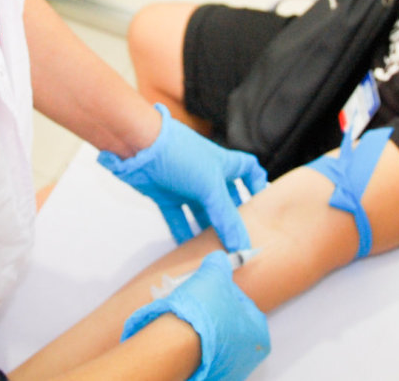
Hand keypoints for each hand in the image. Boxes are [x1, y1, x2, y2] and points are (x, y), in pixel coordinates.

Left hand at [99, 104, 268, 249]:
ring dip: (206, 230)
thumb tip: (241, 246)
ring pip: (200, 212)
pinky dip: (181, 232)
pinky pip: (176, 217)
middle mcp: (206, 174)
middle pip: (224, 199)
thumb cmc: (178, 154)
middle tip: (238, 241)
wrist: (137, 145)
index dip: (256, 185)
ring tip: (215, 252)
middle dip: (230, 218)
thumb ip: (226, 218)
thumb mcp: (210, 188)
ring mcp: (185, 185)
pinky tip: (187, 250)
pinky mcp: (164, 194)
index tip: (261, 206)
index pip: (248, 170)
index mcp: (223, 164)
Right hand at [123, 251, 270, 380]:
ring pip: (214, 339)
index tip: (207, 289)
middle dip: (212, 311)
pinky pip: (201, 354)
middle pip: (228, 323)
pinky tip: (181, 336)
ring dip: (201, 328)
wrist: (178, 344)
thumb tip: (220, 259)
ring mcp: (229, 368)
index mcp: (259, 332)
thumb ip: (219, 264)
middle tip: (195, 302)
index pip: (242, 303)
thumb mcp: (213, 275)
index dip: (222, 292)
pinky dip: (193, 345)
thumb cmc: (202, 312)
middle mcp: (249, 355)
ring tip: (186, 317)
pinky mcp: (210, 375)